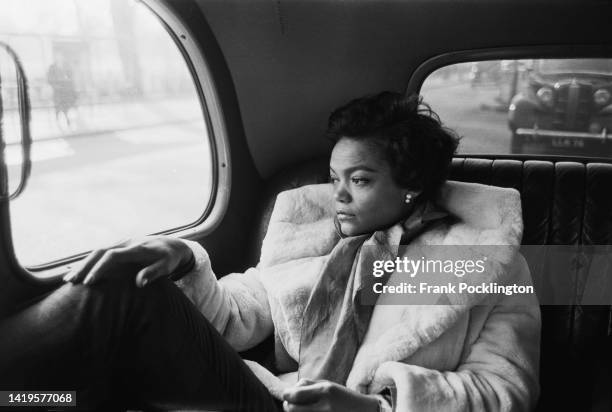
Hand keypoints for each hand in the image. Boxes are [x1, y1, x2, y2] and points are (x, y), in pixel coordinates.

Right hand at [62, 236, 193, 286]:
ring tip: (68, 280)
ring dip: (83, 264)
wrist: (172, 244)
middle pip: (100, 252)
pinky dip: (88, 262)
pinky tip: (77, 272)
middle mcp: (126, 243)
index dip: (100, 268)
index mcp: (137, 248)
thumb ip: (154, 273)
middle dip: (84, 266)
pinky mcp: (118, 246)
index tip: (89, 282)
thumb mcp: (167, 266)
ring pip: (97, 251)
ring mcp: (121, 243)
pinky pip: (100, 253)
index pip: (113, 256)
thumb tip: (139, 282)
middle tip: (71, 282)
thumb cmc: (169, 258)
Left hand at [282, 379, 378, 411]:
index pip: (293, 395)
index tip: (287, 395)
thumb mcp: (329, 385)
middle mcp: (324, 406)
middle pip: (291, 409)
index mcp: (325, 391)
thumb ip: (309, 385)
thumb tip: (290, 390)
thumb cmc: (344, 397)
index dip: (286, 395)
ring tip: (302, 409)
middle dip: (288, 406)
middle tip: (292, 404)